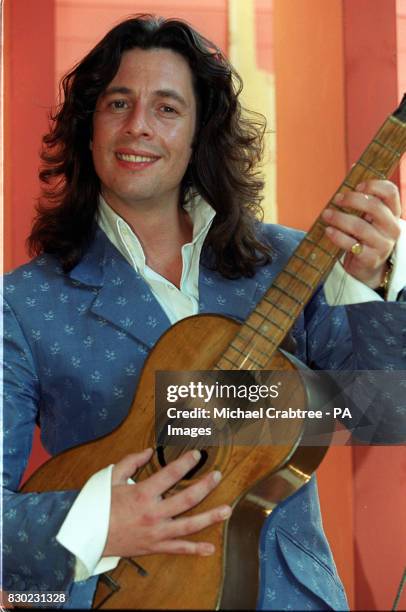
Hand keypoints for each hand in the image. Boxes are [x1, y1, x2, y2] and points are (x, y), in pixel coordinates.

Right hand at [103, 448, 230, 557]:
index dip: (186, 462)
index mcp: (143, 494)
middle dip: (206, 485)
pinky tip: (210, 548)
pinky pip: (178, 549)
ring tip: (227, 510)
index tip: (197, 454)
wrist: (86, 536)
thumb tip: (148, 451)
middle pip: (187, 498)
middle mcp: (154, 513)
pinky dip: (195, 550)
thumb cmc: (98, 506)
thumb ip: (131, 461)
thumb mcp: (111, 477)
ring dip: (210, 517)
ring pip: (189, 525)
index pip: (171, 474)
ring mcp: (156, 532)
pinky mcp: (154, 546)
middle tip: (217, 476)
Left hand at [322, 179, 400, 287]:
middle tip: (336, 199)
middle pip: (375, 207)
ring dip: (340, 218)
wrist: (367, 266)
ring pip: (360, 227)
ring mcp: (383, 244)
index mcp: (393, 213)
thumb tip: (354, 166)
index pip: (391, 192)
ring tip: (326, 215)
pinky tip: (328, 230)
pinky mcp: (370, 258)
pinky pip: (352, 244)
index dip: (374, 185)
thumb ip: (362, 196)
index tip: (357, 186)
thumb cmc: (365, 235)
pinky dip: (337, 236)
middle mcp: (392, 228)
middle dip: (352, 200)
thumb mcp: (368, 216)